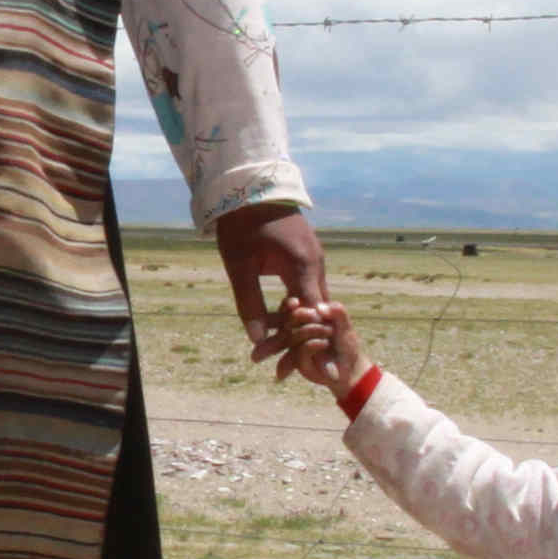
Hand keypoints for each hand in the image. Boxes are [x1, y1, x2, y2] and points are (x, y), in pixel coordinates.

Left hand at [214, 204, 333, 368]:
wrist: (250, 186)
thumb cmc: (241, 223)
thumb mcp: (240, 266)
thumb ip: (249, 303)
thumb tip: (256, 340)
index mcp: (303, 266)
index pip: (313, 314)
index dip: (313, 344)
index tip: (314, 371)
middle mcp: (316, 263)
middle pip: (317, 311)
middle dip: (308, 340)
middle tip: (302, 370)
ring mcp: (314, 258)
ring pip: (313, 300)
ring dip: (302, 324)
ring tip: (292, 352)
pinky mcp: (307, 255)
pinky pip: (308, 287)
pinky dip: (299, 306)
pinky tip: (286, 321)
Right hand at [271, 291, 372, 396]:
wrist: (351, 369)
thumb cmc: (346, 344)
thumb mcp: (345, 325)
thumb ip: (338, 312)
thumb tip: (320, 306)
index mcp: (305, 320)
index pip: (290, 308)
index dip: (288, 304)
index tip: (295, 302)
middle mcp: (297, 333)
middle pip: (288, 320)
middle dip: (301, 315)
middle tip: (316, 316)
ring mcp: (297, 349)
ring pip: (294, 335)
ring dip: (311, 330)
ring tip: (329, 331)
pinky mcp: (300, 364)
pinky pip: (301, 350)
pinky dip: (312, 344)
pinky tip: (324, 343)